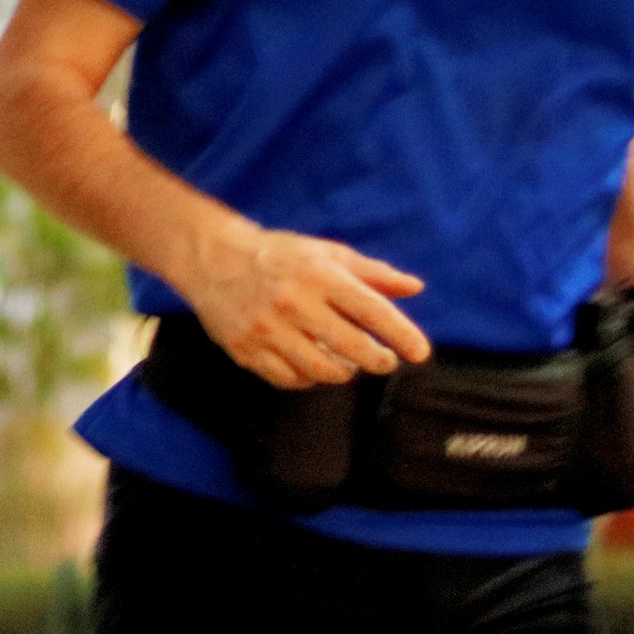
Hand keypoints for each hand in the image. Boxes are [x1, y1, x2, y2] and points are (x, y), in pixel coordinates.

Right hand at [182, 224, 430, 388]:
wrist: (213, 259)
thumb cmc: (280, 255)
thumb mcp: (327, 253)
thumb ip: (372, 273)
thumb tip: (415, 288)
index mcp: (319, 274)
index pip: (371, 309)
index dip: (401, 334)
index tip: (421, 353)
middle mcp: (294, 302)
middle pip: (350, 347)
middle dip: (378, 360)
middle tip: (387, 362)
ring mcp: (268, 330)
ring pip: (321, 370)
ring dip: (344, 373)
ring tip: (350, 364)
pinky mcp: (246, 350)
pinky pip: (289, 380)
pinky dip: (310, 379)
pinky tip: (316, 368)